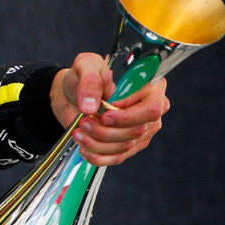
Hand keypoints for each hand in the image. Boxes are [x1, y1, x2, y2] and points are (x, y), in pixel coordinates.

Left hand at [49, 52, 169, 165]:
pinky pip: (118, 158)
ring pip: (126, 145)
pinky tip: (84, 149)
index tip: (103, 114)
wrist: (72, 95)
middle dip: (107, 131)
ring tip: (79, 133)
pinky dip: (98, 156)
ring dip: (98, 143)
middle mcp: (152, 108)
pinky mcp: (130, 144)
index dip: (125, 115)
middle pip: (138, 130)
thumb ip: (90, 81)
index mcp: (151, 86)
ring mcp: (144, 129)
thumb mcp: (85, 67)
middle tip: (84, 122)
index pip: (150, 108)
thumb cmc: (85, 77)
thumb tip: (91, 106)